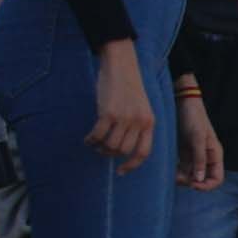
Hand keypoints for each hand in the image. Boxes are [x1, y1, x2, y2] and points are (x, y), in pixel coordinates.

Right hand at [89, 44, 155, 171]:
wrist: (121, 66)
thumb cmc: (128, 87)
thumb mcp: (140, 107)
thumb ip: (136, 125)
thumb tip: (122, 148)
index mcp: (149, 122)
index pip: (143, 152)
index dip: (131, 165)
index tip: (120, 171)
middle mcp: (139, 122)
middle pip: (123, 150)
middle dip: (110, 153)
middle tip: (101, 149)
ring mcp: (124, 118)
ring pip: (110, 145)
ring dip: (99, 147)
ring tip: (94, 143)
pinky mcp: (108, 113)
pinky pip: (98, 135)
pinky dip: (91, 139)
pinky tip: (87, 138)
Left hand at [176, 94, 224, 190]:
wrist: (182, 102)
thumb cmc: (193, 117)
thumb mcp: (197, 138)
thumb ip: (199, 158)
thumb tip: (199, 180)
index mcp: (215, 155)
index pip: (217, 179)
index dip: (207, 186)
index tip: (192, 184)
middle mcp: (206, 157)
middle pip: (202, 179)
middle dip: (191, 182)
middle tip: (177, 178)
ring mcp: (195, 155)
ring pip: (191, 175)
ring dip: (182, 178)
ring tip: (171, 174)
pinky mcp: (184, 152)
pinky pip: (182, 168)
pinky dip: (176, 171)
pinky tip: (169, 169)